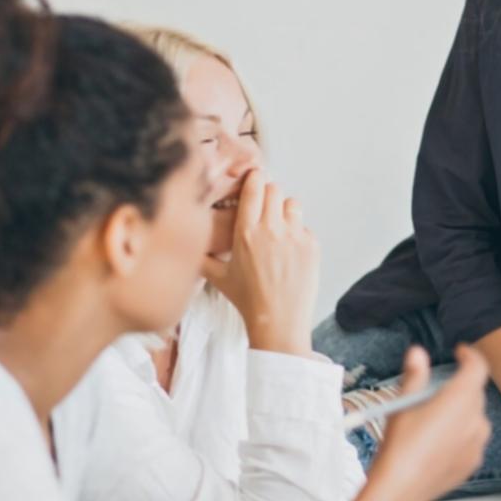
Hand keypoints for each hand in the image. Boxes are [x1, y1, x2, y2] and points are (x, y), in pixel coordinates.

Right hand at [200, 169, 318, 355]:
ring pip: (292, 204)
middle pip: (274, 189)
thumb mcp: (217, 277)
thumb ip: (201, 257)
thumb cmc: (247, 300)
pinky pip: (305, 226)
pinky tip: (289, 250)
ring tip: (278, 228)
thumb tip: (188, 245)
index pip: (253, 188)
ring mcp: (295, 235)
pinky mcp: (312, 245)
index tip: (253, 178)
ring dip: (284, 210)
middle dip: (268, 195)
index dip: (253, 179)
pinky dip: (297, 232)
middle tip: (263, 208)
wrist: (278, 321)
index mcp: (245, 232)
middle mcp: (271, 229)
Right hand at [368, 345, 491, 500]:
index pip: (478, 366)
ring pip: (475, 417)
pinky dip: (462, 435)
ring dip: (462, 412)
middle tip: (437, 391)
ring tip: (435, 419)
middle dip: (460, 386)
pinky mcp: (474, 461)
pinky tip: (439, 442)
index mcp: (461, 397)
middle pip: (476, 392)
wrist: (402, 487)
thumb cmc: (401, 445)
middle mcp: (476, 417)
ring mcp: (478, 442)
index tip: (461, 352)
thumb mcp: (404, 403)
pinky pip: (473, 440)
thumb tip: (417, 354)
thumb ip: (415, 374)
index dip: (471, 355)